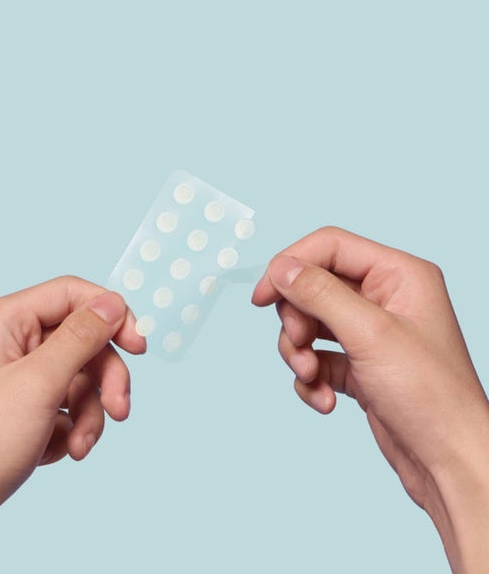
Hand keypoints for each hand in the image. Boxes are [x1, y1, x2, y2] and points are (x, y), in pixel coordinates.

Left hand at [0, 276, 144, 573]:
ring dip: (90, 411)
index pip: (71, 295)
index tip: (139, 345)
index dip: (110, 315)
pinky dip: (73, 426)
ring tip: (80, 444)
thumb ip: (81, 336)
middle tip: (120, 408)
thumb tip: (113, 302)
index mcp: (2, 321)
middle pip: (81, 340)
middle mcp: (8, 341)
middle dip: (104, 378)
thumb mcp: (40, 382)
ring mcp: (14, 374)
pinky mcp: (21, 404)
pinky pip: (66, 402)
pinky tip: (62, 450)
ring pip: (78, 376)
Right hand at [252, 227, 488, 573]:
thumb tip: (281, 268)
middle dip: (297, 320)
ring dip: (300, 352)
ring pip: (309, 324)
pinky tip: (326, 400)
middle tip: (299, 345)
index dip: (290, 265)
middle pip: (313, 287)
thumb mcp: (369, 334)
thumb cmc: (430, 396)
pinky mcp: (358, 364)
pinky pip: (317, 357)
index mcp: (398, 275)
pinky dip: (312, 378)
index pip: (329, 247)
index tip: (262, 296)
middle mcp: (384, 298)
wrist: (447, 462)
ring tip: (312, 378)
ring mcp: (369, 332)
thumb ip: (320, 294)